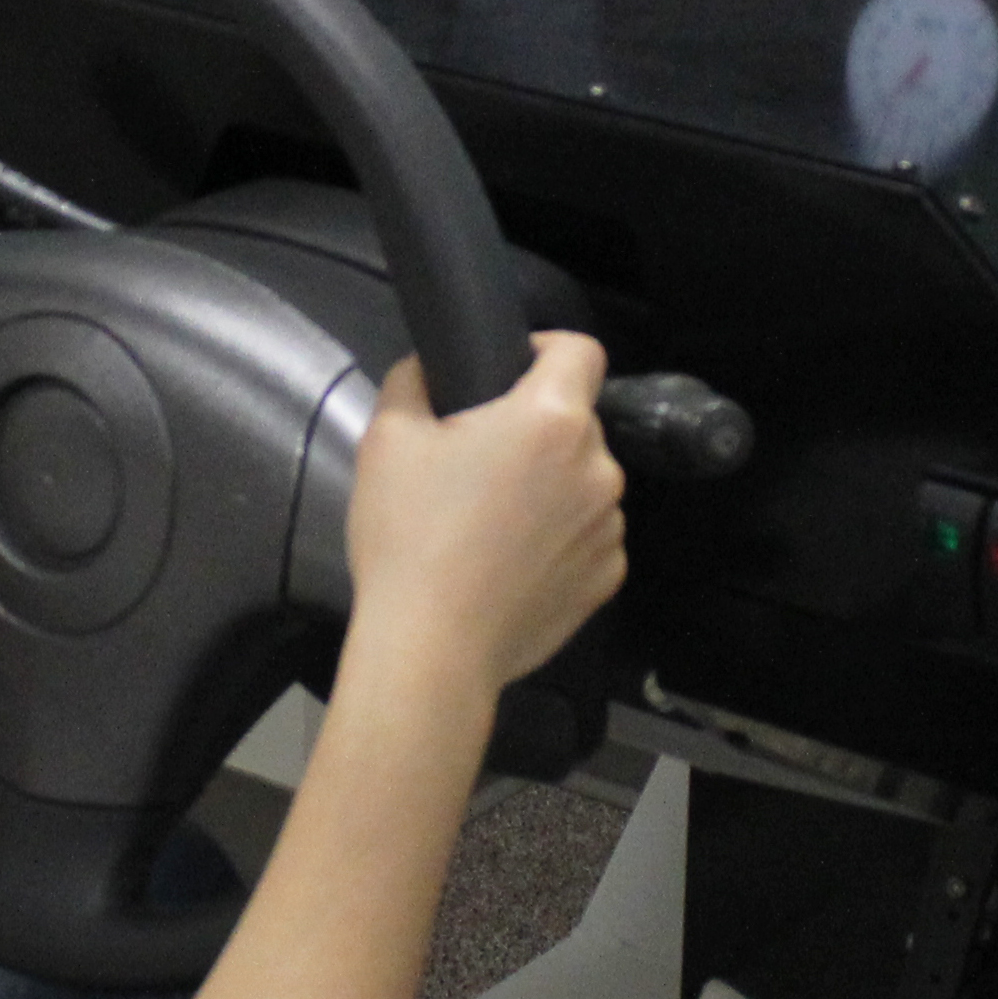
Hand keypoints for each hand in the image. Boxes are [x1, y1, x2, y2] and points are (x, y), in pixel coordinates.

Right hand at [339, 333, 624, 705]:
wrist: (432, 649)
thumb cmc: (409, 536)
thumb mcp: (387, 439)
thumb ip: (414, 380)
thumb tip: (432, 368)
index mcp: (551, 419)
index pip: (581, 350)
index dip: (545, 349)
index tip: (509, 372)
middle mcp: (599, 467)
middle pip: (577, 422)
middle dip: (535, 430)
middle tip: (477, 463)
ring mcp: (610, 527)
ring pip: (584, 482)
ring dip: (551, 488)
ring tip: (492, 524)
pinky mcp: (608, 578)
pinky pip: (588, 537)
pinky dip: (559, 541)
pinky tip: (511, 566)